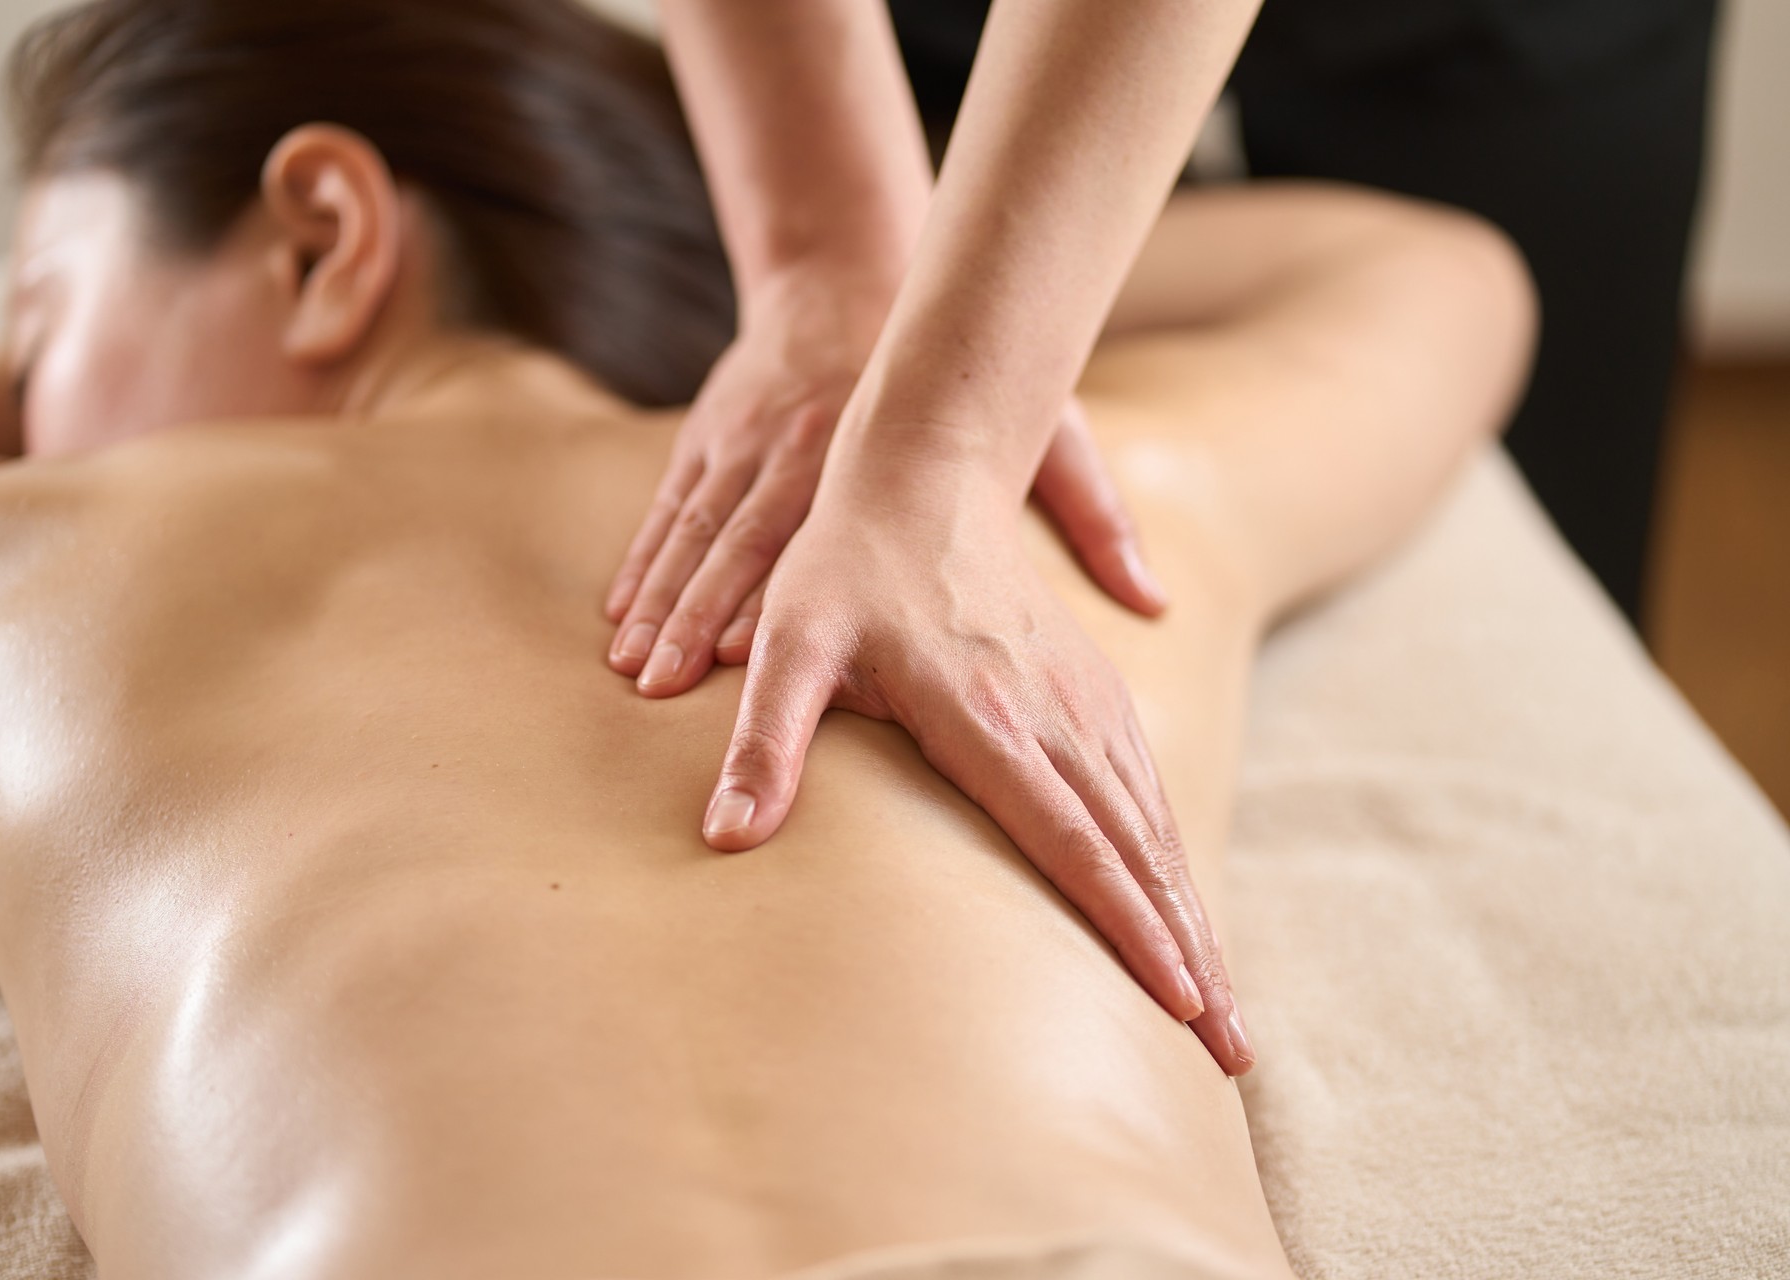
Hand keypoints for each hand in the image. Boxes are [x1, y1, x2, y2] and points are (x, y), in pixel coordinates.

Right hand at [605, 283, 1167, 696]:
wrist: (854, 266)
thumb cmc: (960, 377)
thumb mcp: (1042, 426)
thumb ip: (1090, 512)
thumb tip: (1155, 603)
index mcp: (866, 453)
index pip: (815, 536)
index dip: (777, 598)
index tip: (750, 662)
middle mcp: (793, 447)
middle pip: (736, 541)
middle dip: (696, 616)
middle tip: (662, 688)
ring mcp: (740, 439)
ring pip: (693, 528)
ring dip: (660, 599)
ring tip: (631, 671)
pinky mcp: (706, 432)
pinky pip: (668, 506)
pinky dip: (641, 560)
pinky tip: (617, 617)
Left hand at [697, 468, 1252, 1075]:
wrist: (924, 471)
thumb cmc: (844, 564)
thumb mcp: (788, 642)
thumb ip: (764, 738)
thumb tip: (727, 836)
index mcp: (985, 719)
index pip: (1071, 843)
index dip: (1126, 926)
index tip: (1178, 1002)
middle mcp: (1052, 717)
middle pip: (1135, 855)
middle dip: (1188, 957)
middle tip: (1233, 1052)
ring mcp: (1082, 701)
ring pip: (1154, 828)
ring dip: (1194, 918)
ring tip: (1225, 1009)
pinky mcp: (1090, 689)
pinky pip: (1148, 790)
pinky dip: (1174, 861)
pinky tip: (1184, 907)